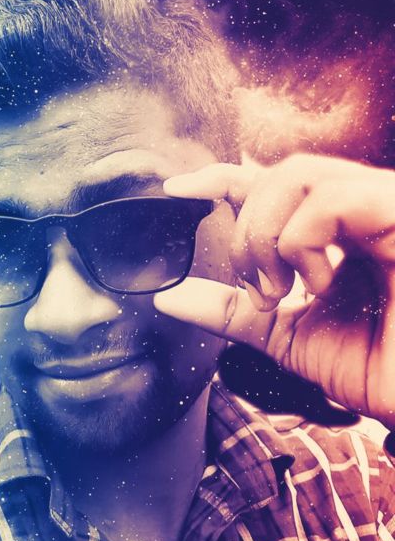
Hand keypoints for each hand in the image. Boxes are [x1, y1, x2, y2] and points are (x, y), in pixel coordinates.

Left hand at [154, 154, 394, 427]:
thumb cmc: (373, 367)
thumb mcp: (283, 334)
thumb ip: (229, 311)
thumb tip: (167, 298)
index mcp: (333, 232)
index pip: (271, 183)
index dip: (220, 177)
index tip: (176, 191)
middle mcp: (359, 210)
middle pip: (277, 173)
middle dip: (246, 232)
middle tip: (257, 291)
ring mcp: (383, 208)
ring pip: (299, 175)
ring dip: (267, 236)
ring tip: (280, 291)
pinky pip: (331, 198)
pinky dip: (301, 241)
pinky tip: (315, 284)